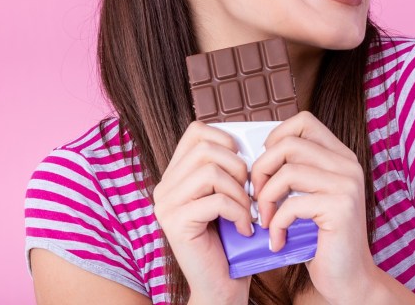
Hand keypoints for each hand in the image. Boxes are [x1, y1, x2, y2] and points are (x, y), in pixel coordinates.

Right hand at [152, 121, 252, 304]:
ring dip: (240, 192)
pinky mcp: (174, 223)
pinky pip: (215, 201)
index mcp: (177, 174)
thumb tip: (248, 140)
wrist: (222, 284)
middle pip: (207, 148)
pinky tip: (244, 229)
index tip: (243, 165)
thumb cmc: (232, 238)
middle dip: (239, 167)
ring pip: (211, 172)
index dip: (226, 140)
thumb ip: (229, 167)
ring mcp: (166, 205)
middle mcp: (165, 186)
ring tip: (247, 212)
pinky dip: (239, 213)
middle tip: (249, 194)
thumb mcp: (230, 194)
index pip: (197, 131)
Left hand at [251, 111, 377, 303]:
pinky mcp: (341, 208)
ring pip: (287, 171)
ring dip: (266, 199)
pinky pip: (292, 205)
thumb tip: (256, 155)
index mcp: (340, 156)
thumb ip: (295, 171)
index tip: (266, 167)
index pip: (304, 122)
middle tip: (257, 198)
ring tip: (266, 220)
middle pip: (289, 144)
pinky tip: (278, 241)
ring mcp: (347, 184)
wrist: (349, 279)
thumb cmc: (322, 239)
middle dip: (261, 170)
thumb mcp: (309, 197)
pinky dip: (277, 225)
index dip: (276, 138)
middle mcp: (347, 165)